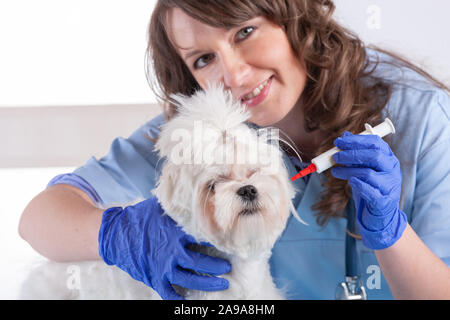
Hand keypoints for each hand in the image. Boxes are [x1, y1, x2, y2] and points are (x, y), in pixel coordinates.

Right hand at [98, 196, 230, 298]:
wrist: (115, 233)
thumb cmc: (140, 216)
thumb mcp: (161, 205)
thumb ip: (179, 205)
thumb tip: (197, 193)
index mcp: (176, 233)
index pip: (203, 238)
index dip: (218, 241)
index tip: (229, 243)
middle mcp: (172, 252)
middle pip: (200, 263)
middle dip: (217, 266)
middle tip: (228, 267)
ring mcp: (163, 267)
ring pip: (190, 279)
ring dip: (207, 282)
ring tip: (222, 283)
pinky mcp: (154, 277)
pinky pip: (169, 292)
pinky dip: (179, 298)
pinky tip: (189, 300)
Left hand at [331, 131, 406, 249]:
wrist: (381, 214)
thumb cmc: (371, 187)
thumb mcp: (364, 168)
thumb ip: (357, 153)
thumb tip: (344, 136)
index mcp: (388, 158)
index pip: (375, 143)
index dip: (356, 140)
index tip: (339, 141)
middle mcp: (392, 170)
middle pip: (373, 156)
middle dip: (351, 154)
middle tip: (335, 156)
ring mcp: (390, 185)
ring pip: (368, 173)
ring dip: (348, 171)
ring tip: (335, 171)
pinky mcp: (384, 201)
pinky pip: (370, 191)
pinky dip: (357, 185)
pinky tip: (349, 182)